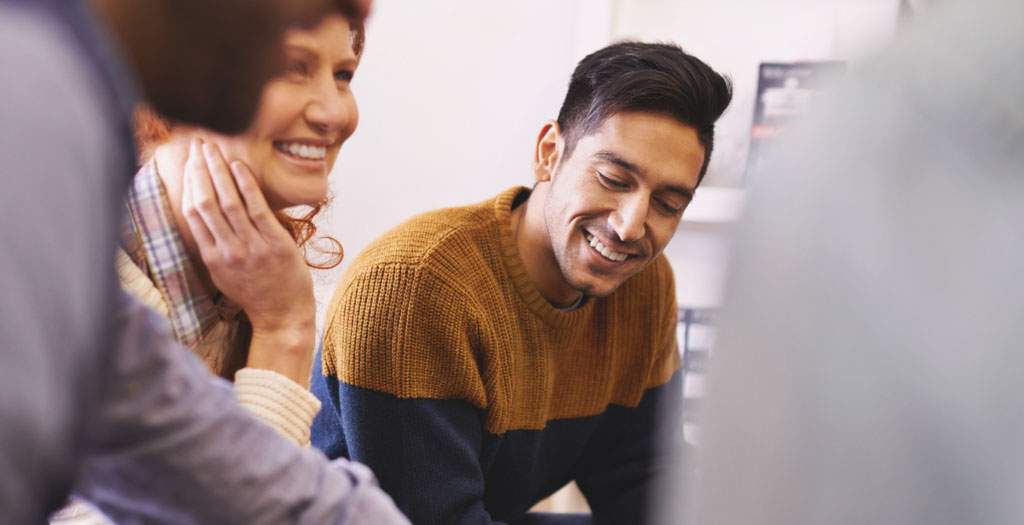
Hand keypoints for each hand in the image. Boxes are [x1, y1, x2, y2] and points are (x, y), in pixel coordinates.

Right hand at [181, 138, 314, 383]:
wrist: (282, 315)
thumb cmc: (254, 291)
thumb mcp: (223, 272)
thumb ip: (212, 244)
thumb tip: (200, 211)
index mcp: (210, 257)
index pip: (192, 212)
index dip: (188, 183)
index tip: (188, 161)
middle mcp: (226, 251)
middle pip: (204, 202)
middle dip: (199, 169)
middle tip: (197, 145)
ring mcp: (250, 248)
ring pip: (227, 202)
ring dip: (218, 170)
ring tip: (214, 148)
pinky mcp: (274, 244)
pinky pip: (256, 209)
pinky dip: (245, 185)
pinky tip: (238, 165)